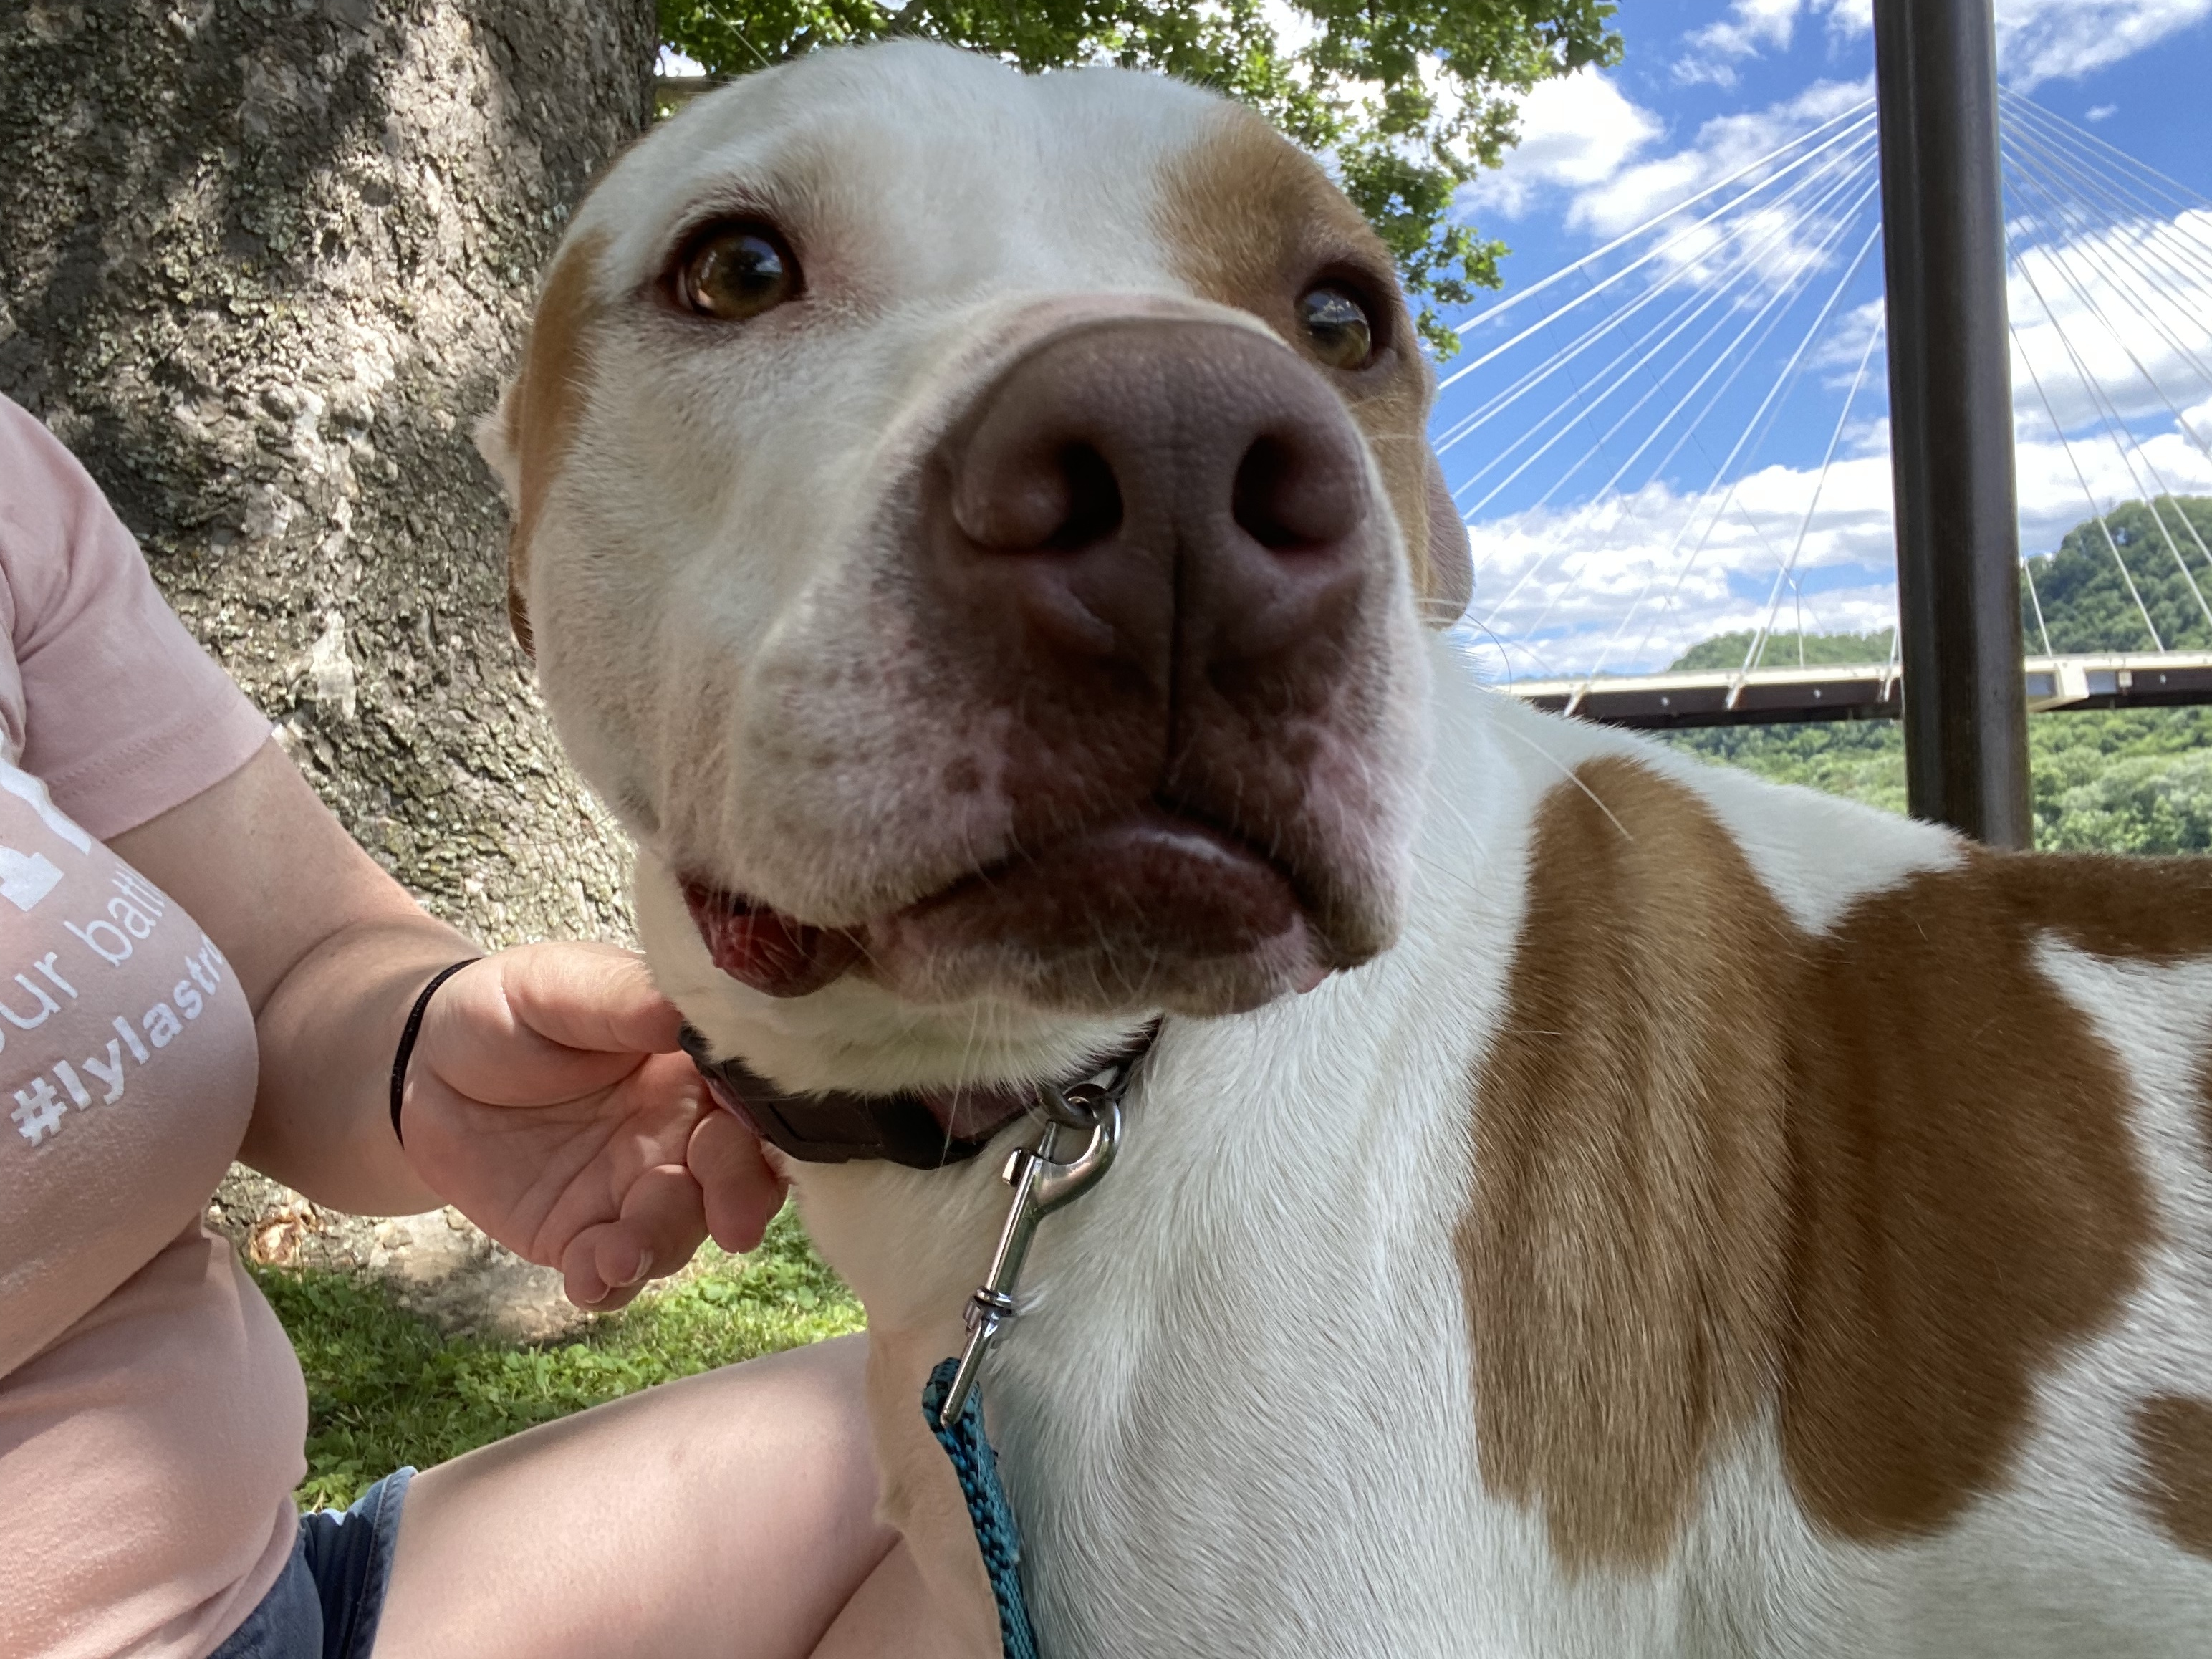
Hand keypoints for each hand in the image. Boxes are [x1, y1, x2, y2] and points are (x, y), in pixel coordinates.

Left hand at [396, 942, 784, 1308]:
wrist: (421, 1069)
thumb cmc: (504, 1010)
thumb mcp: (559, 986)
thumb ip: (626, 1000)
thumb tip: (694, 1008)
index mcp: (696, 1064)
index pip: (756, 1096)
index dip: (769, 1124)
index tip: (757, 1141)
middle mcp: (683, 1132)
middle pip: (739, 1174)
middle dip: (740, 1200)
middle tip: (732, 1222)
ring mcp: (637, 1190)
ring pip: (681, 1230)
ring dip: (662, 1249)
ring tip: (619, 1255)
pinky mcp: (586, 1237)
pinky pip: (615, 1274)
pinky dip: (610, 1285)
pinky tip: (589, 1279)